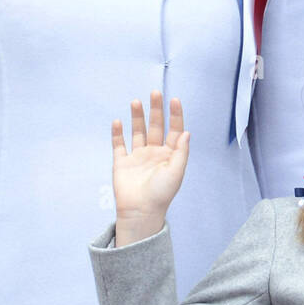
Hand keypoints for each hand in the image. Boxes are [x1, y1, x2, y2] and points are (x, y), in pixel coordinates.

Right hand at [111, 91, 188, 245]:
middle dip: (156, 110)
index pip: (174, 130)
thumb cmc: (161, 194)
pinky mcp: (122, 162)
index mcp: (170, 154)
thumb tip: (186, 131)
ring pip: (138, 131)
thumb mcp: (176, 172)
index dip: (175, 115)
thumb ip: (181, 151)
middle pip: (156, 126)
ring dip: (137, 117)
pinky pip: (119, 145)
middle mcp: (154, 152)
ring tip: (136, 102)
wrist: (140, 212)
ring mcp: (137, 156)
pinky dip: (117, 133)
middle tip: (155, 93)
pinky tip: (118, 121)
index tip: (174, 100)